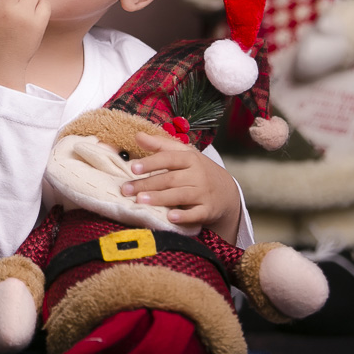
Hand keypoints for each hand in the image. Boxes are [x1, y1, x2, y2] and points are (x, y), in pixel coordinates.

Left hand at [121, 132, 240, 242]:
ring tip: (140, 201)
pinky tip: (170, 217)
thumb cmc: (197, 170)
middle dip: (147, 184)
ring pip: (180, 196)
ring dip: (160, 198)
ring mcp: (203, 194)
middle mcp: (197, 175)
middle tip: (127, 189)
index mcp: (190, 158)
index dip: (150, 163)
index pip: (168, 158)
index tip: (132, 168)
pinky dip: (183, 216)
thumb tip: (137, 135)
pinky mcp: (208, 211)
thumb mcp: (183, 153)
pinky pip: (195, 214)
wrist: (227, 192)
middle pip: (170, 179)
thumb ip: (160, 145)